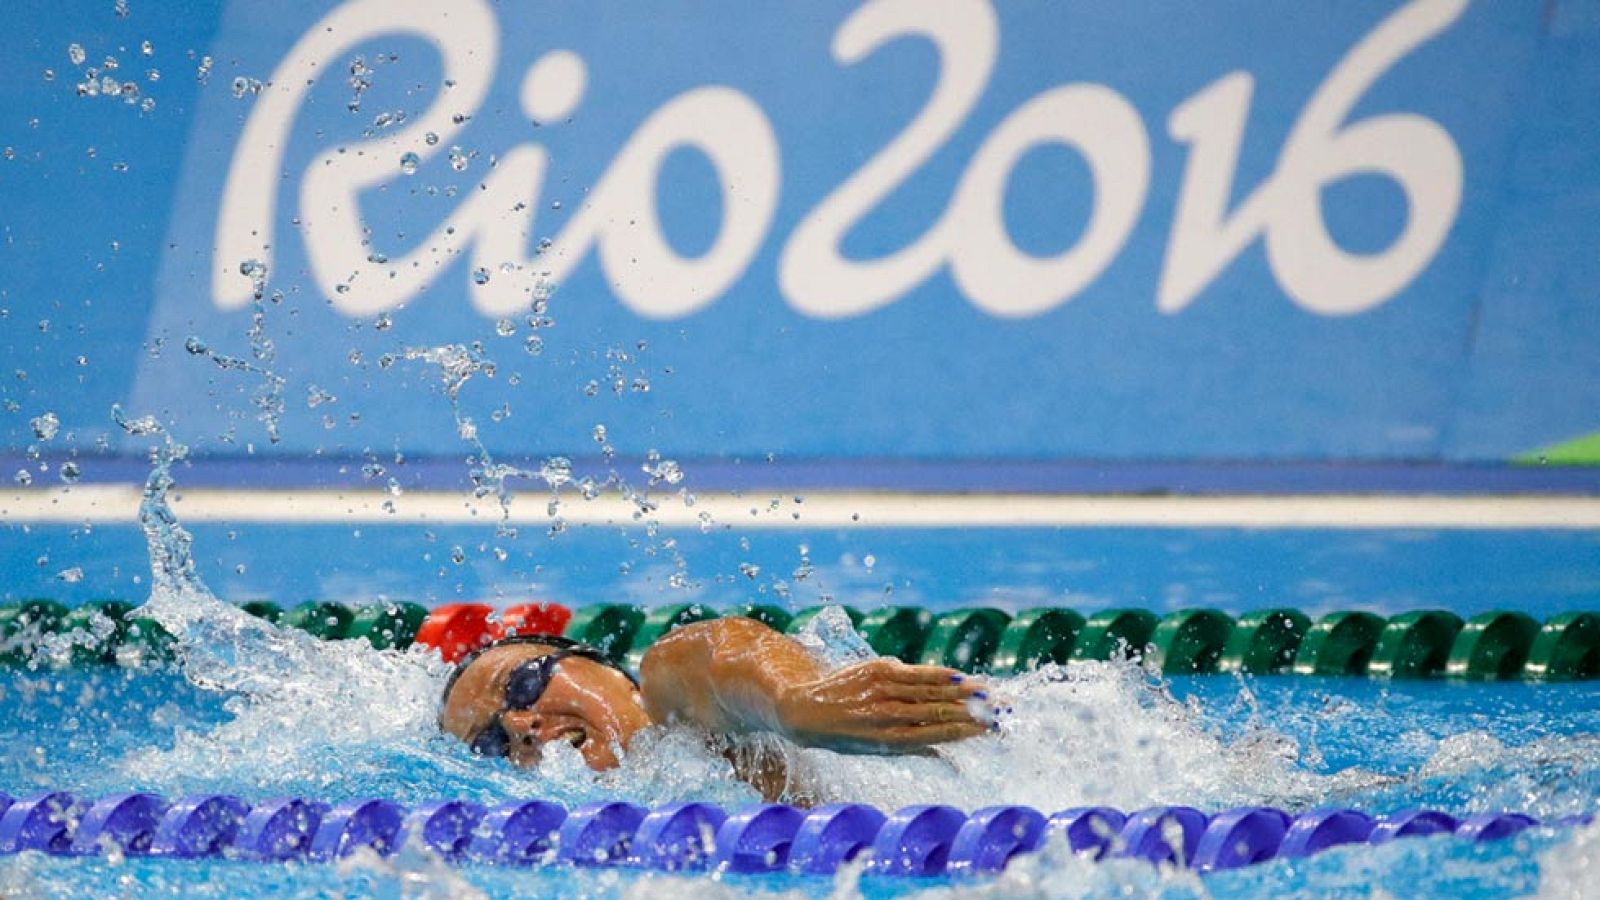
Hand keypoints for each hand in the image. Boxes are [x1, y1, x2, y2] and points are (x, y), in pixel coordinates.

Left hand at [774, 657, 990, 754]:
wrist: (803, 709)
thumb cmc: (846, 734)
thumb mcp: (879, 750)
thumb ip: (917, 748)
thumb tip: (952, 760)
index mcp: (890, 740)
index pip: (938, 733)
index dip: (967, 730)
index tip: (992, 729)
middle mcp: (888, 715)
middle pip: (940, 710)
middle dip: (974, 710)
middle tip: (1002, 710)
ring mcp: (883, 689)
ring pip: (931, 690)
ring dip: (963, 691)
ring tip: (989, 692)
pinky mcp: (878, 669)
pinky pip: (915, 672)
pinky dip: (939, 675)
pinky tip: (958, 677)